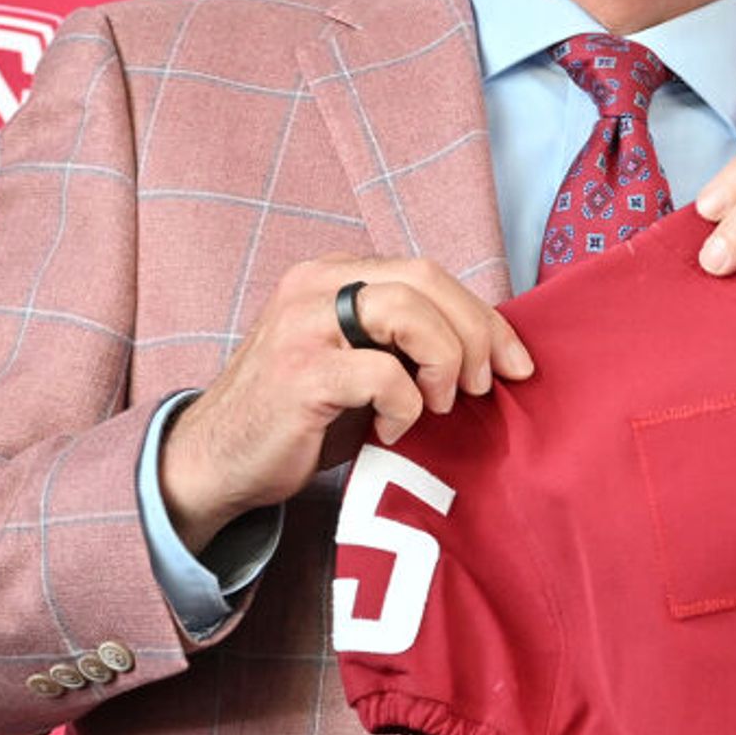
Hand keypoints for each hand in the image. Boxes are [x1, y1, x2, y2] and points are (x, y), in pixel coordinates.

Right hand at [161, 258, 529, 549]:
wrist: (219, 461)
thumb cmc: (303, 416)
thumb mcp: (362, 363)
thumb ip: (409, 341)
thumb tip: (492, 349)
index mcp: (334, 275)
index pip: (429, 273)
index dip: (484, 316)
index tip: (515, 363)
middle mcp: (316, 287)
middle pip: (427, 280)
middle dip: (475, 335)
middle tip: (481, 388)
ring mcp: (303, 326)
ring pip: (408, 312)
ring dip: (443, 362)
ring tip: (437, 406)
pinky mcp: (300, 373)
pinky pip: (384, 374)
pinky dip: (405, 406)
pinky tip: (390, 430)